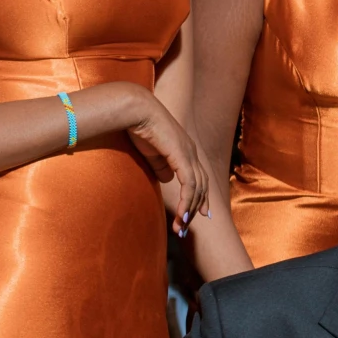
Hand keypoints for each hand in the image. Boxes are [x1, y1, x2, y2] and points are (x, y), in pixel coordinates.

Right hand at [121, 87, 215, 236]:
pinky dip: (187, 202)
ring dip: (189, 210)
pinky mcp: (182, 157)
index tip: (199, 213)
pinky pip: (189, 185)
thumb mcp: (151, 153)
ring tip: (181, 226)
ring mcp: (189, 153)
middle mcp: (192, 151)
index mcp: (186, 149)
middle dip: (196, 207)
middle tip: (187, 225)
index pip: (199, 176)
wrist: (135, 110)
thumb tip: (167, 180)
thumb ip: (161, 166)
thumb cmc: (138, 127)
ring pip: (197, 188)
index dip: (200, 196)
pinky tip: (183, 215)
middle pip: (202, 185)